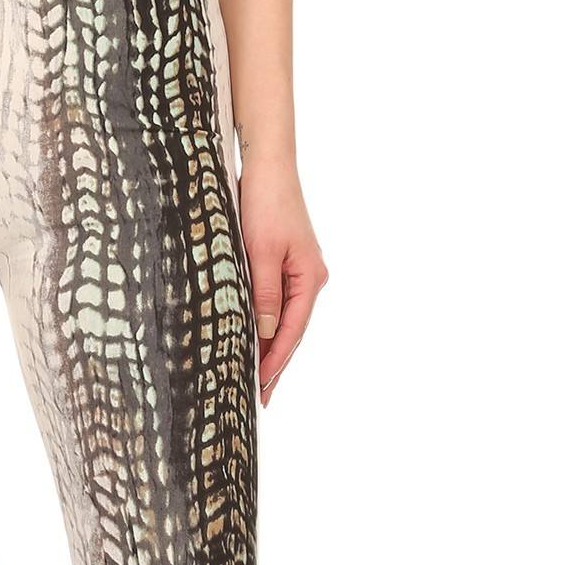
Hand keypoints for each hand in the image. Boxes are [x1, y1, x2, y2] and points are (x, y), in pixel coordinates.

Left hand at [238, 156, 327, 407]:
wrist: (268, 166)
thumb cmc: (266, 203)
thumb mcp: (261, 252)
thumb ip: (263, 294)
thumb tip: (266, 332)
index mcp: (310, 278)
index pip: (291, 332)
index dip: (275, 362)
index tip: (260, 389)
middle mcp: (309, 278)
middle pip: (291, 331)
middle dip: (275, 363)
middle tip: (259, 398)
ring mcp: (298, 271)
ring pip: (284, 319)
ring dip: (270, 347)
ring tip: (255, 378)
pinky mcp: (285, 263)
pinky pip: (276, 303)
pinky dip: (266, 324)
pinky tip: (254, 339)